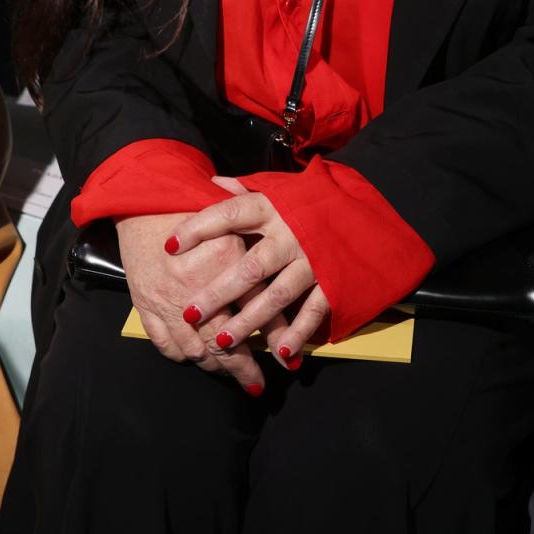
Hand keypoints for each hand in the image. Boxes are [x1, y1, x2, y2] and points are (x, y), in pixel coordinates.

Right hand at [117, 211, 271, 393]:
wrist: (142, 201)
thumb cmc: (191, 205)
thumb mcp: (232, 220)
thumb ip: (258, 249)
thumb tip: (285, 283)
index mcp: (227, 257)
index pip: (257, 307)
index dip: (275, 338)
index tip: (287, 359)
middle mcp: (198, 284)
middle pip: (226, 339)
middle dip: (243, 368)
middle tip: (256, 384)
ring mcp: (169, 300)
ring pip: (197, 348)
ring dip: (216, 366)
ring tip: (231, 375)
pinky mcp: (147, 306)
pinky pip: (167, 344)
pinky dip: (183, 356)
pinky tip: (197, 359)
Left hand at [168, 191, 330, 369]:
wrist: (364, 209)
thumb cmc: (312, 200)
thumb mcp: (280, 187)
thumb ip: (247, 189)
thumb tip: (212, 182)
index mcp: (273, 207)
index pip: (230, 214)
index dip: (199, 228)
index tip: (170, 246)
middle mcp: (291, 234)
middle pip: (250, 266)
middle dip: (219, 292)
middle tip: (190, 312)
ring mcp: (313, 259)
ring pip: (277, 294)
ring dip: (249, 320)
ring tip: (222, 341)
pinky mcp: (334, 280)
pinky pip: (313, 310)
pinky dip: (298, 331)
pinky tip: (279, 350)